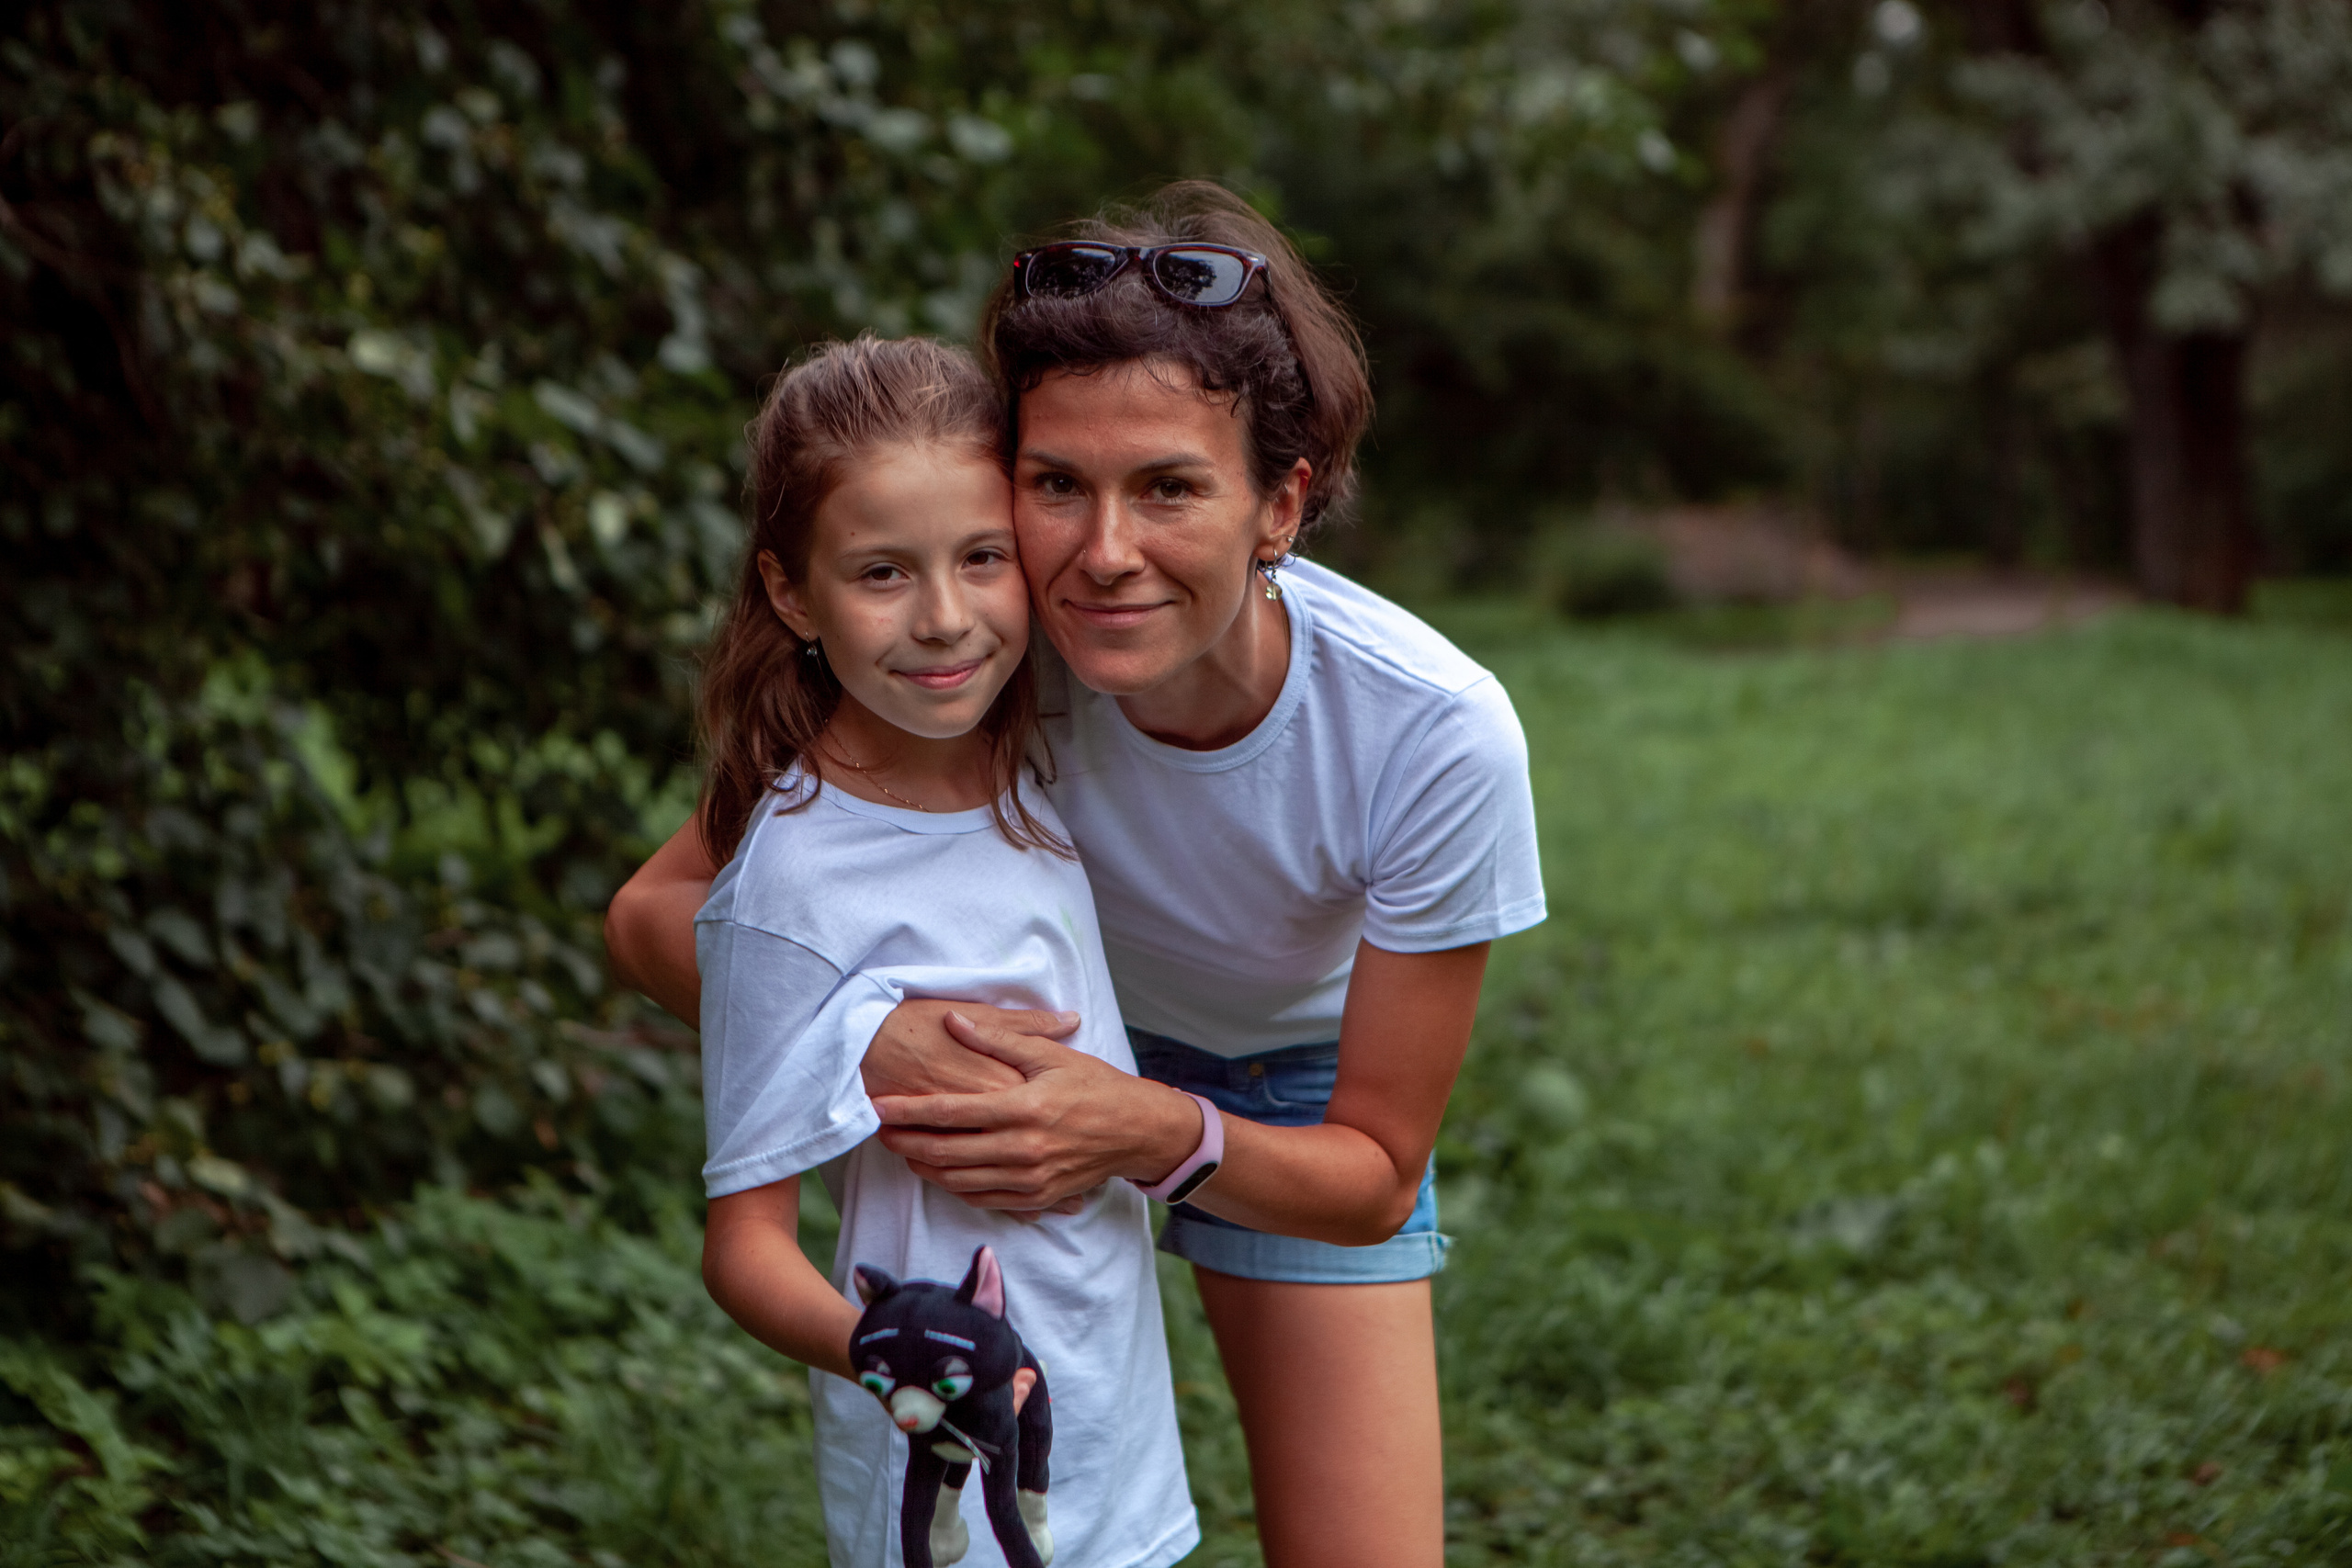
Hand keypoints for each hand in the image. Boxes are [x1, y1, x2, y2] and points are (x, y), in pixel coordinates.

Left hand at [873, 1012, 1199, 1210]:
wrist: (1138, 1130)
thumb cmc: (1096, 1086)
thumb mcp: (1050, 1055)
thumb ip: (997, 1039)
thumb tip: (953, 1020)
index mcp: (1023, 1108)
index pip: (951, 1112)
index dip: (909, 1111)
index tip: (879, 1107)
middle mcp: (1024, 1149)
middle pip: (946, 1152)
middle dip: (906, 1143)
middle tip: (879, 1133)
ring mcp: (1030, 1179)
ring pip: (960, 1180)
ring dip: (925, 1167)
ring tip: (903, 1151)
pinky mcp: (1038, 1198)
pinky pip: (984, 1199)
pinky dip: (955, 1187)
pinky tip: (941, 1173)